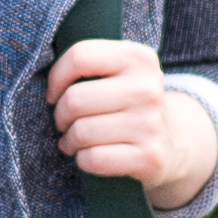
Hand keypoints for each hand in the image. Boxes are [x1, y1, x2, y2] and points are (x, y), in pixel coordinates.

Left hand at [46, 36, 217, 201]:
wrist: (172, 143)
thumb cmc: (129, 104)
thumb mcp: (120, 72)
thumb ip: (90, 63)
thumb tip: (45, 76)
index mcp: (138, 58)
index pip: (80, 56)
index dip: (56, 78)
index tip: (54, 93)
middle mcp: (148, 88)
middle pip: (75, 99)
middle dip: (60, 115)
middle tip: (64, 122)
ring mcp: (151, 124)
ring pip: (81, 132)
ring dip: (68, 141)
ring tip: (74, 141)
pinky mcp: (149, 157)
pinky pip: (93, 159)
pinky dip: (82, 160)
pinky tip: (88, 156)